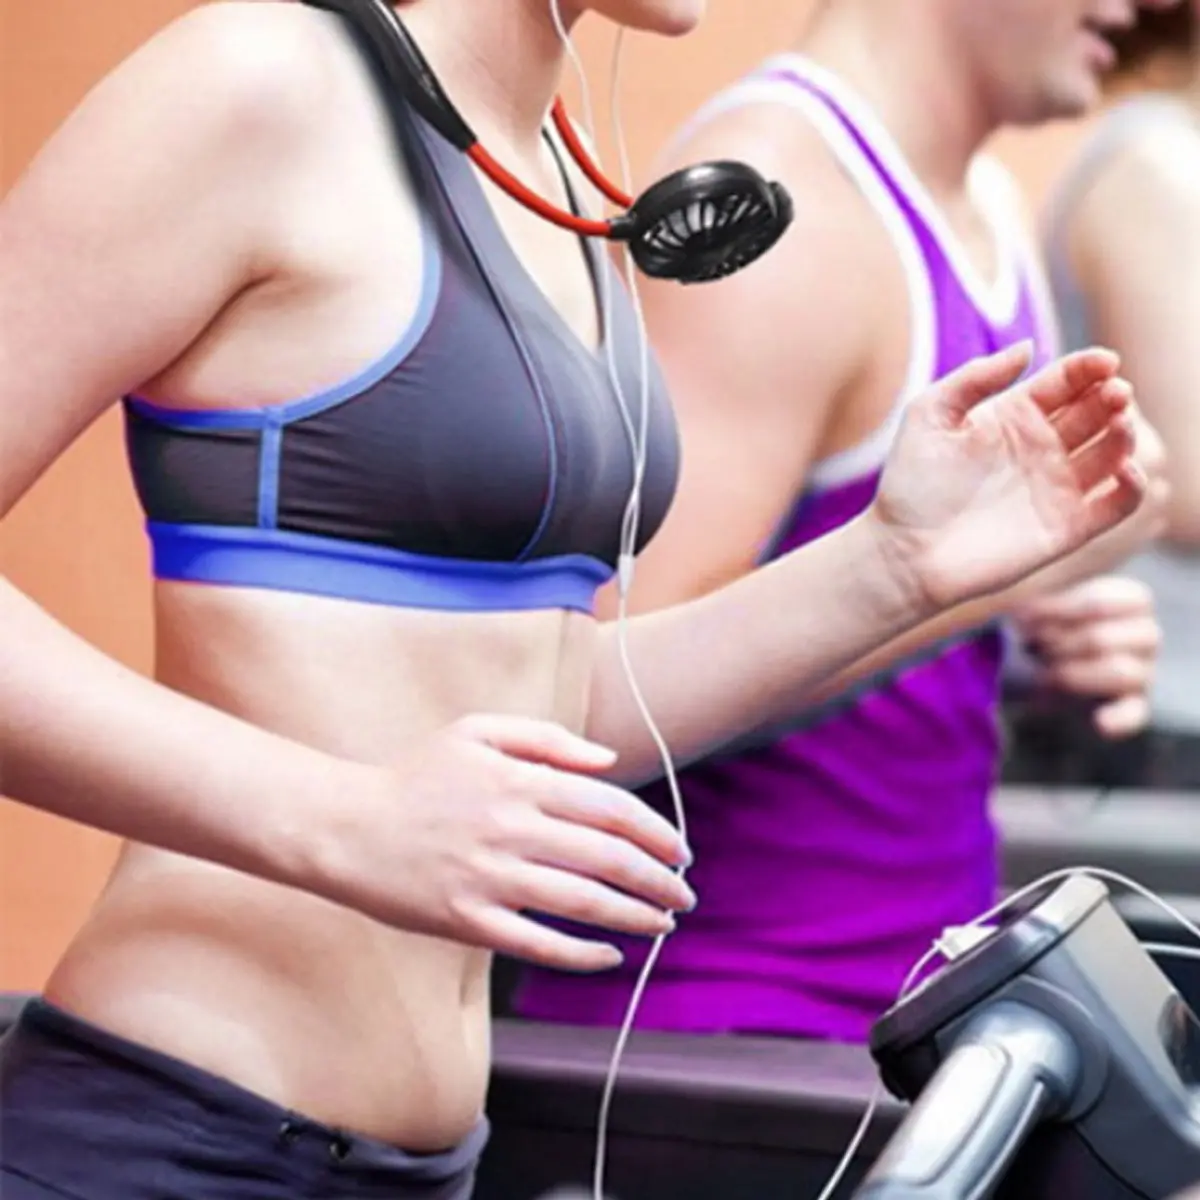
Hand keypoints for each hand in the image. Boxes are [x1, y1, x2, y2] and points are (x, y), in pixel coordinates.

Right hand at [315, 715, 694, 971]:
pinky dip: (582, 954)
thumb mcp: (477, 731)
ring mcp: (490, 878)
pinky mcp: (467, 921)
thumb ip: (546, 739)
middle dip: (659, 879)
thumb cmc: (415, 775)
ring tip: (663, 924)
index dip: (656, 831)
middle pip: (608, 857)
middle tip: (684, 894)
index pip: (610, 807)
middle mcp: (512, 829)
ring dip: (635, 915)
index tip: (680, 850)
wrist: (345, 826)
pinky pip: (538, 944)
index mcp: (520, 781)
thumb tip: (607, 761)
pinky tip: (610, 956)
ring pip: (583, 902)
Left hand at [870, 342, 1145, 613]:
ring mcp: (1058, 488)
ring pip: (1114, 452)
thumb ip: (975, 376)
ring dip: (1126, 434)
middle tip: (1115, 393)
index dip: (1090, 367)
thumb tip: (1027, 347)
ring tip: (1119, 423)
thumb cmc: (909, 484)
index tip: (1104, 361)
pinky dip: (1133, 486)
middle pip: (1097, 411)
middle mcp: (1042, 448)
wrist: (902, 552)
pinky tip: (1125, 469)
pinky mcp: (1067, 528)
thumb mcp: (930, 415)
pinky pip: (1117, 504)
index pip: (1067, 381)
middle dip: (1113, 396)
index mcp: (1015, 415)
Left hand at [1011, 576, 1158, 738]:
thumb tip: (1022, 613)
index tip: (1020, 619)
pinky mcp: (1134, 703)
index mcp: (1132, 600)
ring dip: (1071, 674)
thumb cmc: (1044, 622)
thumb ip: (1043, 604)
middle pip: (1100, 640)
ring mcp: (1145, 669)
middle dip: (1055, 646)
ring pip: (1120, 672)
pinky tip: (1100, 722)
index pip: (1100, 603)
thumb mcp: (1044, 605)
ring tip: (1045, 672)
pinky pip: (1135, 713)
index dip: (1054, 613)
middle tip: (1031, 647)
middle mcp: (1146, 633)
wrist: (1038, 659)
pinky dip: (1119, 719)